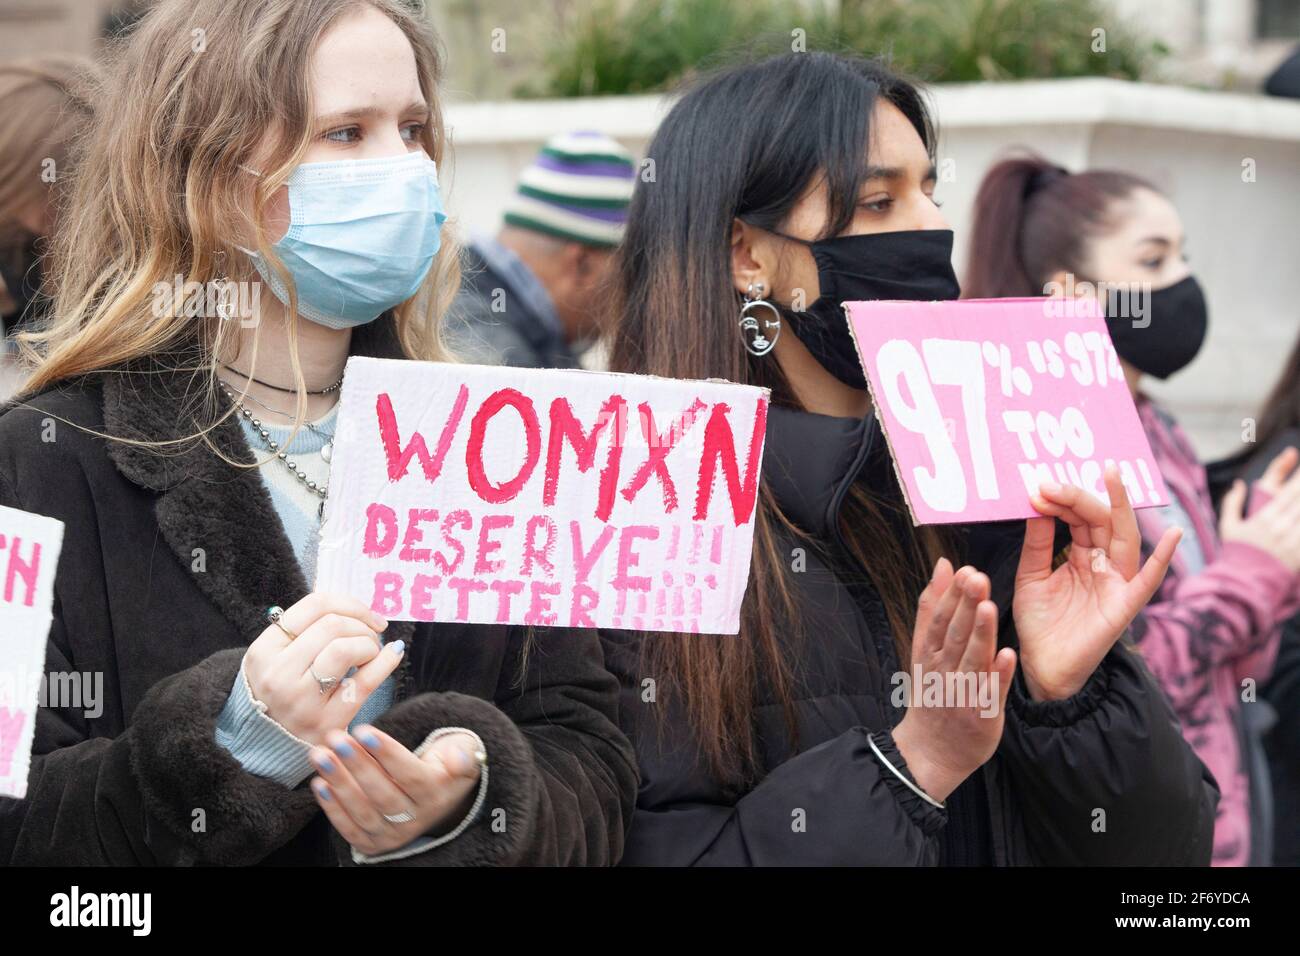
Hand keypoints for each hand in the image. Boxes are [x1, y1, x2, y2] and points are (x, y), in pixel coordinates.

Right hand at [243, 592, 401, 744]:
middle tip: (371, 635)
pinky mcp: (326, 722)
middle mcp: (278, 674)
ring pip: (345, 648)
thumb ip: (306, 630)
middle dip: (362, 624)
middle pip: (333, 624)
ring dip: (369, 643)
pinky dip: (386, 662)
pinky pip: (364, 682)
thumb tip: (353, 606)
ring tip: (371, 652)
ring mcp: (301, 700)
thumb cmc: (279, 694)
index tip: (367, 614)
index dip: (350, 604)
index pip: (314, 606)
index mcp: (263, 651)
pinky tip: (392, 655)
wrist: (270, 747)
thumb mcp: (276, 659)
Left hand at [310, 727, 482, 856]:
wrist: (440, 799)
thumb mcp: (463, 753)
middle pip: (382, 795)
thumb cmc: (445, 766)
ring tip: (320, 755)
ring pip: (363, 812)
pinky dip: (332, 809)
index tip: (363, 731)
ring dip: (339, 784)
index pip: (409, 774)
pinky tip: (319, 784)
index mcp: (436, 795)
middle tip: (335, 738)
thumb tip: (460, 758)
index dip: (386, 753)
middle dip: (356, 765)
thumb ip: (463, 754)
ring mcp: (394, 835)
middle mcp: (416, 820)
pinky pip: (350, 829)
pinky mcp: (374, 844)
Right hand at [892, 559, 1015, 803]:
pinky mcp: (983, 715)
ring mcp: (962, 693)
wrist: (931, 751)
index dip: (951, 596)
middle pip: (955, 636)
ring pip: (973, 660)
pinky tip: (1009, 655)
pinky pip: (992, 692)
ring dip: (981, 635)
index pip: (939, 620)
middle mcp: (944, 671)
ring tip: (989, 608)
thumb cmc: (933, 693)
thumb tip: (943, 565)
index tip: (964, 570)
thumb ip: (933, 607)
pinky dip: (999, 675)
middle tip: (977, 578)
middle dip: (965, 607)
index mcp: (929, 654)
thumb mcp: (923, 650)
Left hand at [1014, 463, 1180, 701]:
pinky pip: (1148, 581)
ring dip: (1118, 507)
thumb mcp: (1031, 576)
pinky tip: (1175, 535)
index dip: (1062, 500)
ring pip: (1125, 538)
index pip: (1079, 518)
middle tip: (1054, 481)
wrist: (1043, 667)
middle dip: (1080, 497)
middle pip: (1101, 521)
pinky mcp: (1125, 606)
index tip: (1037, 486)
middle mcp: (1105, 565)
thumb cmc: (1040, 623)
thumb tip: (1036, 503)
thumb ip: (1037, 543)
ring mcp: (1118, 583)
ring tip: (1112, 476)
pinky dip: (1164, 559)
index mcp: (1083, 556)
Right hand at [1220, 446, 1299, 572]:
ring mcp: (1293, 542)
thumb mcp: (1228, 526)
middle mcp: (1281, 528)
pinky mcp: (1299, 555)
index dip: (1299, 479)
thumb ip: (1232, 503)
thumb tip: (1238, 484)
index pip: (1289, 493)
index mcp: (1265, 518)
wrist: (1244, 583)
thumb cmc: (1236, 553)